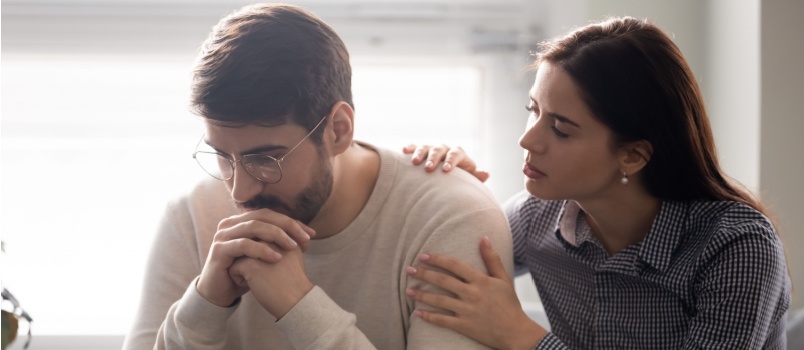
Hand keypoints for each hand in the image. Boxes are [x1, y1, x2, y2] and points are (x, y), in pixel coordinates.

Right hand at [196, 209, 315, 306]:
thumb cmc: (245, 273)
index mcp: (242, 221)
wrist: (220, 292)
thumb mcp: (265, 255)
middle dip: (287, 226)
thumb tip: (308, 235)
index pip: (271, 215)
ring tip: (293, 247)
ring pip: (253, 227)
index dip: (291, 222)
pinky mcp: (219, 250)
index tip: (311, 234)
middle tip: (305, 238)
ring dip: (276, 235)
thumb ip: (280, 243)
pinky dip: (261, 250)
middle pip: (263, 216)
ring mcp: (223, 235)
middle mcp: (230, 224)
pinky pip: (243, 245)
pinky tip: (276, 258)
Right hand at [402, 144, 488, 182]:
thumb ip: (476, 176)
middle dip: (434, 158)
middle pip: (439, 149)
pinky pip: (415, 147)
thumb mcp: (468, 179)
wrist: (447, 177)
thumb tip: (486, 173)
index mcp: (458, 154)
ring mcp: (432, 149)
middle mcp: (445, 149)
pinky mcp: (421, 151)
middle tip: (428, 168)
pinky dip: (410, 148)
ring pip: (426, 147)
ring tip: (414, 162)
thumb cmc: (459, 180)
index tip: (446, 170)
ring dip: (420, 153)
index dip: (451, 160)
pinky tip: (404, 151)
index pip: (456, 153)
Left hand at [405, 238, 546, 349]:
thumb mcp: (503, 279)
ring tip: (407, 290)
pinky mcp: (464, 326)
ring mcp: (467, 311)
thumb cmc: (510, 304)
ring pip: (439, 301)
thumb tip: (484, 238)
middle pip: (443, 281)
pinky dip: (428, 317)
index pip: (454, 265)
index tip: (423, 256)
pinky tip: (417, 313)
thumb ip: (492, 258)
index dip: (437, 259)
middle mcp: (472, 294)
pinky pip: (442, 321)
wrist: (516, 332)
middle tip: (408, 270)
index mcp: (480, 281)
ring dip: (421, 295)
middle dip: (423, 274)